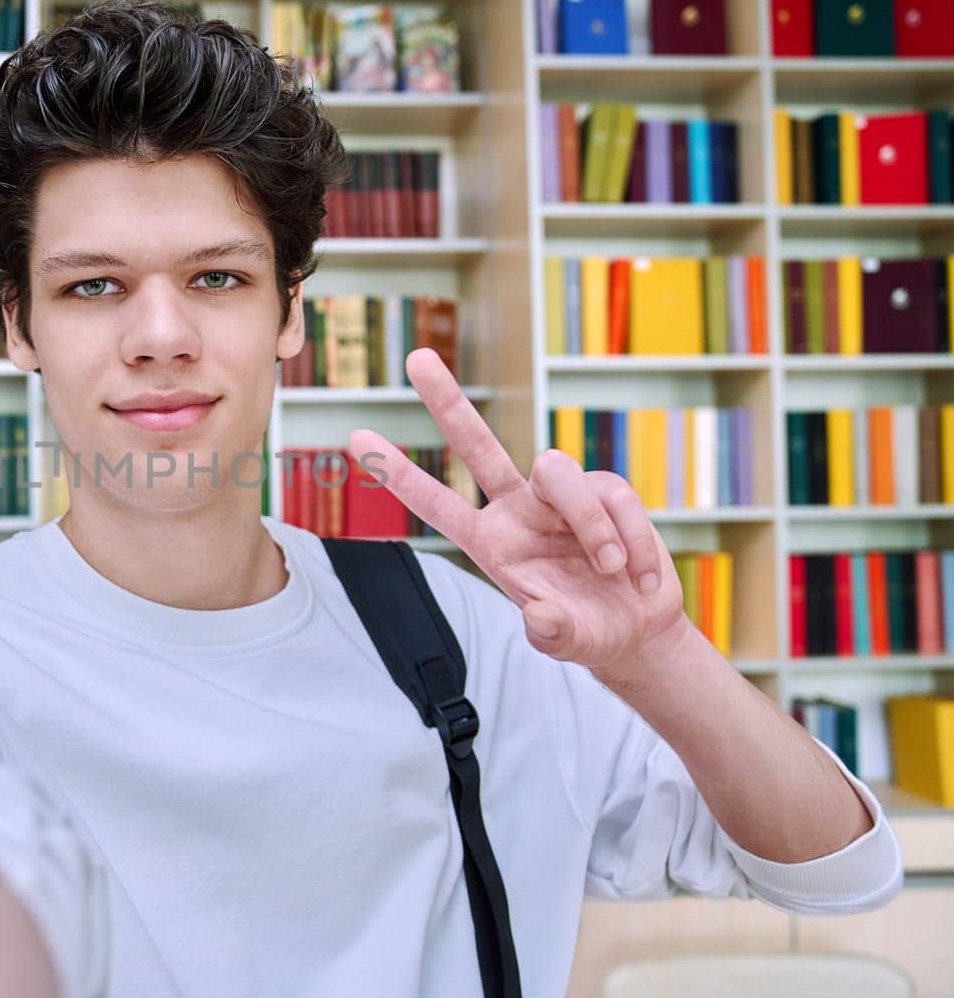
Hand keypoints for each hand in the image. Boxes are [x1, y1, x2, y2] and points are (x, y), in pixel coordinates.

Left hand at [348, 348, 692, 678]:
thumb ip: (551, 632)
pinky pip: (617, 499)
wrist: (638, 629)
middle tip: (415, 357)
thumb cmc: (587, 632)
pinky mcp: (606, 492)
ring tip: (611, 572)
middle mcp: (518, 509)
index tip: (357, 438)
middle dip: (446, 401)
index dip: (398, 474)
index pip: (437, 503)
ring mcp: (560, 497)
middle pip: (477, 445)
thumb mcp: (566, 640)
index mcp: (491, 542)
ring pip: (560, 471)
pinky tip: (641, 580)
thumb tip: (539, 617)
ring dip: (592, 526)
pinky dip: (635, 544)